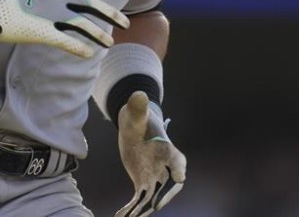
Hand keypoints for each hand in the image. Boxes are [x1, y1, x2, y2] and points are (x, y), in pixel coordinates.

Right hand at [0, 0, 130, 57]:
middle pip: (93, 6)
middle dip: (111, 15)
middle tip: (125, 24)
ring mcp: (52, 13)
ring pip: (84, 25)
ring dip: (99, 36)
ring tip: (109, 44)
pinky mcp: (43, 31)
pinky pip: (66, 41)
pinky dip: (79, 48)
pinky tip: (89, 54)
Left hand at [116, 91, 185, 215]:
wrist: (135, 126)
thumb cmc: (139, 118)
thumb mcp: (136, 114)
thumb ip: (137, 107)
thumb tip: (138, 95)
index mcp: (169, 151)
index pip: (178, 164)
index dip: (178, 172)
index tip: (177, 178)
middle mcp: (166, 167)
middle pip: (168, 187)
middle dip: (160, 199)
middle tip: (148, 207)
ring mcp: (156, 177)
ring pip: (152, 198)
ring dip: (142, 210)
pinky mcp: (144, 183)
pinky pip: (140, 199)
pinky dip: (132, 209)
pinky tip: (120, 216)